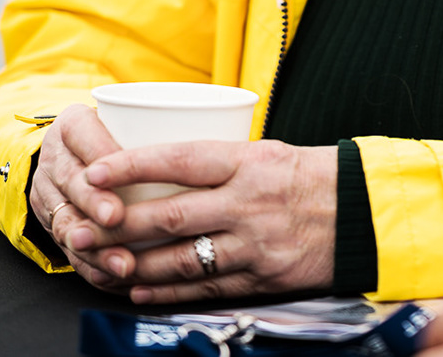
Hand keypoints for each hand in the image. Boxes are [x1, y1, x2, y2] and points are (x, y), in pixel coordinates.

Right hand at [27, 105, 154, 290]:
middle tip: (117, 218)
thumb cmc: (117, 136)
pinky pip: (65, 249)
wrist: (70, 154)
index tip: (128, 167)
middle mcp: (56, 156)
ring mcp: (47, 192)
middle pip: (73, 181)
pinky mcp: (49, 221)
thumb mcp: (128, 121)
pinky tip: (109, 278)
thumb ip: (162, 127)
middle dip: (95, 203)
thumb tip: (225, 127)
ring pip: (65, 222)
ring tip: (121, 263)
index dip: (105, 156)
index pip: (86, 135)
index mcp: (74, 123)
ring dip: (94, 246)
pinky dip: (89, 266)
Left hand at [80, 137, 336, 302]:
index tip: (94, 172)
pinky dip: (168, 291)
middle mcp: (248, 202)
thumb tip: (162, 164)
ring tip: (102, 265)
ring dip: (135, 265)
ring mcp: (255, 243)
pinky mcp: (262, 277)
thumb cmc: (311, 176)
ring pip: (181, 258)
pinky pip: (206, 287)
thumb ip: (219, 162)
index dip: (131, 166)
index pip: (178, 160)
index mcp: (248, 161)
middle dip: (117, 224)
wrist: (363, 213)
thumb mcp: (267, 151)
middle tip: (79, 230)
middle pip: (169, 215)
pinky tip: (141, 291)